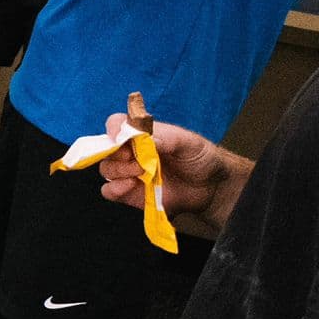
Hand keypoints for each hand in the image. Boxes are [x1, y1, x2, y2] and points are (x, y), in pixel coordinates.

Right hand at [98, 111, 227, 221]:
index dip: (114, 130)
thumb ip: (165, 137)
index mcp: (142, 134)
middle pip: (106, 149)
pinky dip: (114, 189)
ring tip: (140, 173)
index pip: (116, 124)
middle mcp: (131, 152)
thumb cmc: (200, 158)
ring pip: (106, 170)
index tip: (122, 138)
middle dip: (117, 155)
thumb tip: (143, 137)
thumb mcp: (187, 142)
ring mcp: (130, 173)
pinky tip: (131, 186)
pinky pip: (109, 191)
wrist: (212, 187)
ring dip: (119, 171)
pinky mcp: (130, 193)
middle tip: (136, 159)